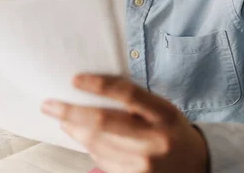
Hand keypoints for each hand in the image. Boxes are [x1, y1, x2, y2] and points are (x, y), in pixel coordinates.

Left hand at [41, 75, 208, 172]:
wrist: (195, 164)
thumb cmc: (170, 128)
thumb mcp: (161, 107)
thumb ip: (133, 98)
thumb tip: (90, 88)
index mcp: (164, 114)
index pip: (127, 94)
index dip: (98, 85)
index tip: (75, 79)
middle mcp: (155, 140)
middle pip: (103, 123)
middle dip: (70, 112)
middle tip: (49, 104)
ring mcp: (144, 164)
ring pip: (97, 143)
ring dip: (74, 129)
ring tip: (63, 119)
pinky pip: (101, 160)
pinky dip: (88, 146)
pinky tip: (82, 136)